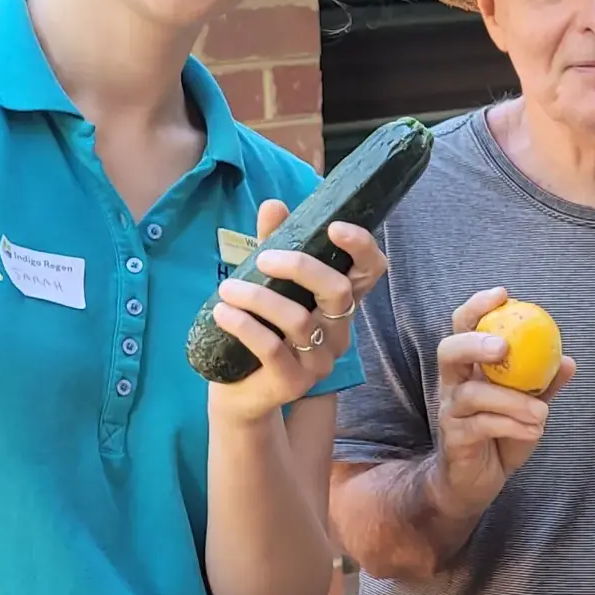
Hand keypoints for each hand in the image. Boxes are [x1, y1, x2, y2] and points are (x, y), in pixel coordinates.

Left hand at [205, 203, 388, 425]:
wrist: (239, 389)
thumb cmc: (259, 328)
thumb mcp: (266, 282)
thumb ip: (273, 244)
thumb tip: (274, 205)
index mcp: (338, 303)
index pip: (371, 271)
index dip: (363, 247)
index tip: (336, 227)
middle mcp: (338, 332)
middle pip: (338, 290)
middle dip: (300, 266)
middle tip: (263, 257)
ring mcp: (319, 360)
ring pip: (299, 319)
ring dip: (258, 297)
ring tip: (227, 288)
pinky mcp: (294, 383)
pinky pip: (272, 348)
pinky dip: (244, 325)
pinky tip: (223, 312)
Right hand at [428, 285, 576, 518]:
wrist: (475, 482)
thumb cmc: (500, 436)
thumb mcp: (527, 407)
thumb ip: (544, 384)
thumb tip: (569, 361)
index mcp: (469, 368)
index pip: (463, 327)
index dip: (478, 307)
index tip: (503, 294)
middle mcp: (453, 385)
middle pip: (448, 351)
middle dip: (475, 343)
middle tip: (503, 347)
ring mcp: (450, 412)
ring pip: (473, 394)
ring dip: (513, 401)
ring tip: (543, 413)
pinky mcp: (455, 438)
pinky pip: (482, 425)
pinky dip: (513, 424)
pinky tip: (534, 430)